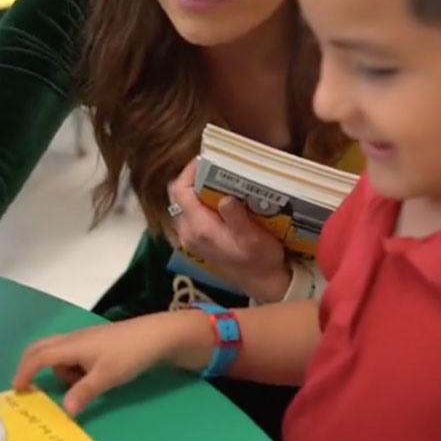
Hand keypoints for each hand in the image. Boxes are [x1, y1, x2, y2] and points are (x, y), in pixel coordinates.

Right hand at [12, 311, 210, 415]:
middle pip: (42, 348)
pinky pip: (73, 354)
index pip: (39, 356)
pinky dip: (71, 367)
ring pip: (59, 353)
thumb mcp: (106, 377)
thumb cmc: (130, 354)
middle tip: (26, 385)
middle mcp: (74, 339)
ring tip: (77, 388)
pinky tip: (89, 379)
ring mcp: (86, 338)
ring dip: (58, 370)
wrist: (158, 336)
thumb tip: (64, 412)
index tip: (16, 388)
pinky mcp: (97, 342)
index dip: (24, 371)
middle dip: (31, 365)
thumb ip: (83, 393)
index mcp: (72, 345)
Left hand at [168, 159, 291, 301]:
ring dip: (195, 188)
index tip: (207, 158)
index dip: (189, 171)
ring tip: (217, 177)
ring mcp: (190, 238)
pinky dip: (198, 200)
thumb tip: (225, 198)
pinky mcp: (197, 240)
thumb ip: (237, 219)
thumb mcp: (254, 239)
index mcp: (199, 229)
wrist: (263, 283)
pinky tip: (218, 196)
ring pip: (181, 204)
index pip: (181, 191)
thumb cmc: (262, 260)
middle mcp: (188, 233)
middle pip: (177, 195)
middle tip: (213, 165)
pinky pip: (189, 213)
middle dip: (191, 177)